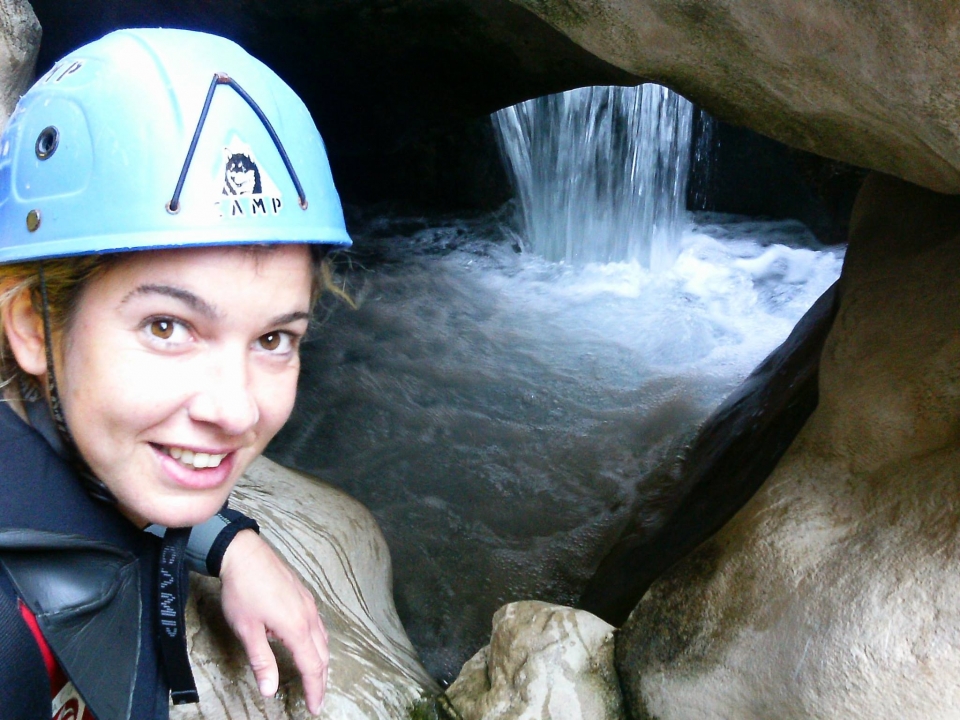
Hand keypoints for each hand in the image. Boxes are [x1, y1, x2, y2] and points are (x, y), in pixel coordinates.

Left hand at [218, 529, 328, 714]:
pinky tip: (308, 643)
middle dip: (321, 679)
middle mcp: (308, 616)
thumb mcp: (247, 629)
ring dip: (321, 660)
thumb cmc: (242, 590)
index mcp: (296, 628)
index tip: (315, 707)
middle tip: (316, 698)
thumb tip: (270, 689)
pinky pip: (318, 624)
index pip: (312, 666)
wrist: (244, 553)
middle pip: (322, 654)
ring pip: (323, 638)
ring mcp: (308, 603)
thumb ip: (262, 660)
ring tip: (316, 676)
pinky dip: (318, 641)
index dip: (314, 689)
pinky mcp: (303, 594)